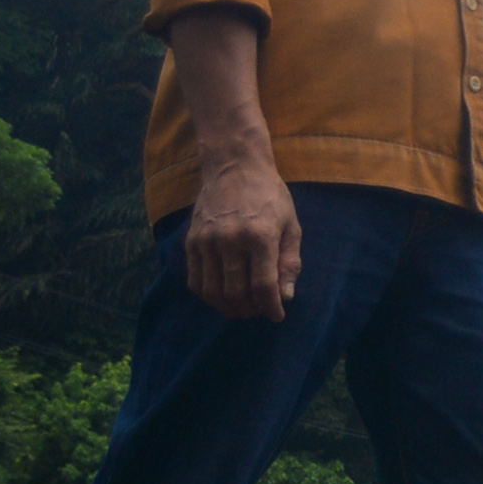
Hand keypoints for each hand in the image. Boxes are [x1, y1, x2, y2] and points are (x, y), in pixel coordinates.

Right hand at [185, 154, 301, 319]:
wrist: (234, 166)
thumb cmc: (270, 196)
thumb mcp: (291, 225)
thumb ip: (289, 262)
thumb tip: (285, 297)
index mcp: (260, 236)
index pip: (263, 286)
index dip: (271, 307)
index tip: (277, 316)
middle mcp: (229, 240)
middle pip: (235, 293)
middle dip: (250, 310)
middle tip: (259, 311)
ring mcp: (206, 241)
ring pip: (212, 291)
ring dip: (227, 307)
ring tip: (242, 308)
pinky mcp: (191, 241)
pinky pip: (195, 279)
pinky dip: (208, 295)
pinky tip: (222, 294)